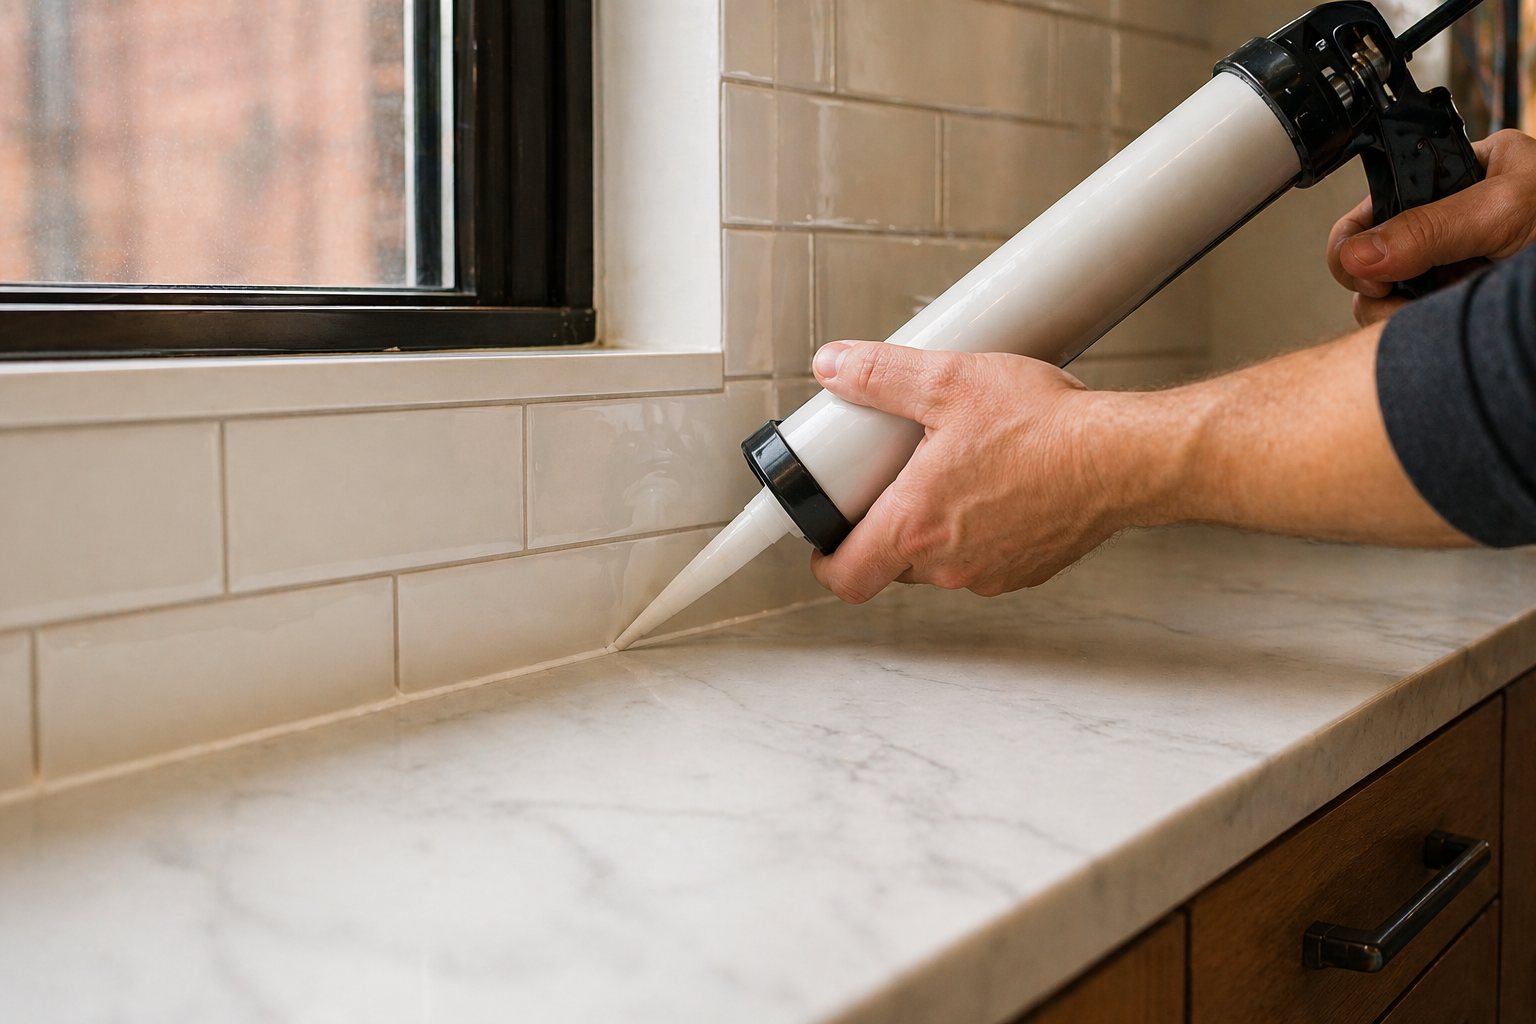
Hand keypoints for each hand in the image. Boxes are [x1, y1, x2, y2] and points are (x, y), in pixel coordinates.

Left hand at [806, 328, 1463, 603]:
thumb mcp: (950, 382)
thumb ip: (881, 375)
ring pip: (939, 562)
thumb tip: (834, 366)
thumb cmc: (1049, 428)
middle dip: (884, 527)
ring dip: (934, 528)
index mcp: (918, 528)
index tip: (823, 537)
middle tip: (889, 480)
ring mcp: (992, 572)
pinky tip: (995, 486)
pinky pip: (983, 558)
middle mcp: (952, 564)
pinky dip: (979, 530)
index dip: (825, 560)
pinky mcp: (1028, 568)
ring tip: (949, 474)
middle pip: (890, 564)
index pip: (845, 577)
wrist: (1127, 455)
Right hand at [1328, 129, 1535, 325]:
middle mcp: (1453, 226)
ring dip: (1396, 317)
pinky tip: (1447, 328)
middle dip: (1376, 286)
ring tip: (1438, 313)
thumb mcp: (1506, 213)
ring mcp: (1455, 271)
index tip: (1361, 267)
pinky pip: (1411, 329)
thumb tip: (1358, 254)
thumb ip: (1429, 228)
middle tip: (1395, 297)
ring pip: (1384, 302)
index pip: (1381, 200)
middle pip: (1372, 259)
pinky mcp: (1460, 311)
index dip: (1358, 237)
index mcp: (1466, 176)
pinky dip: (1418, 334)